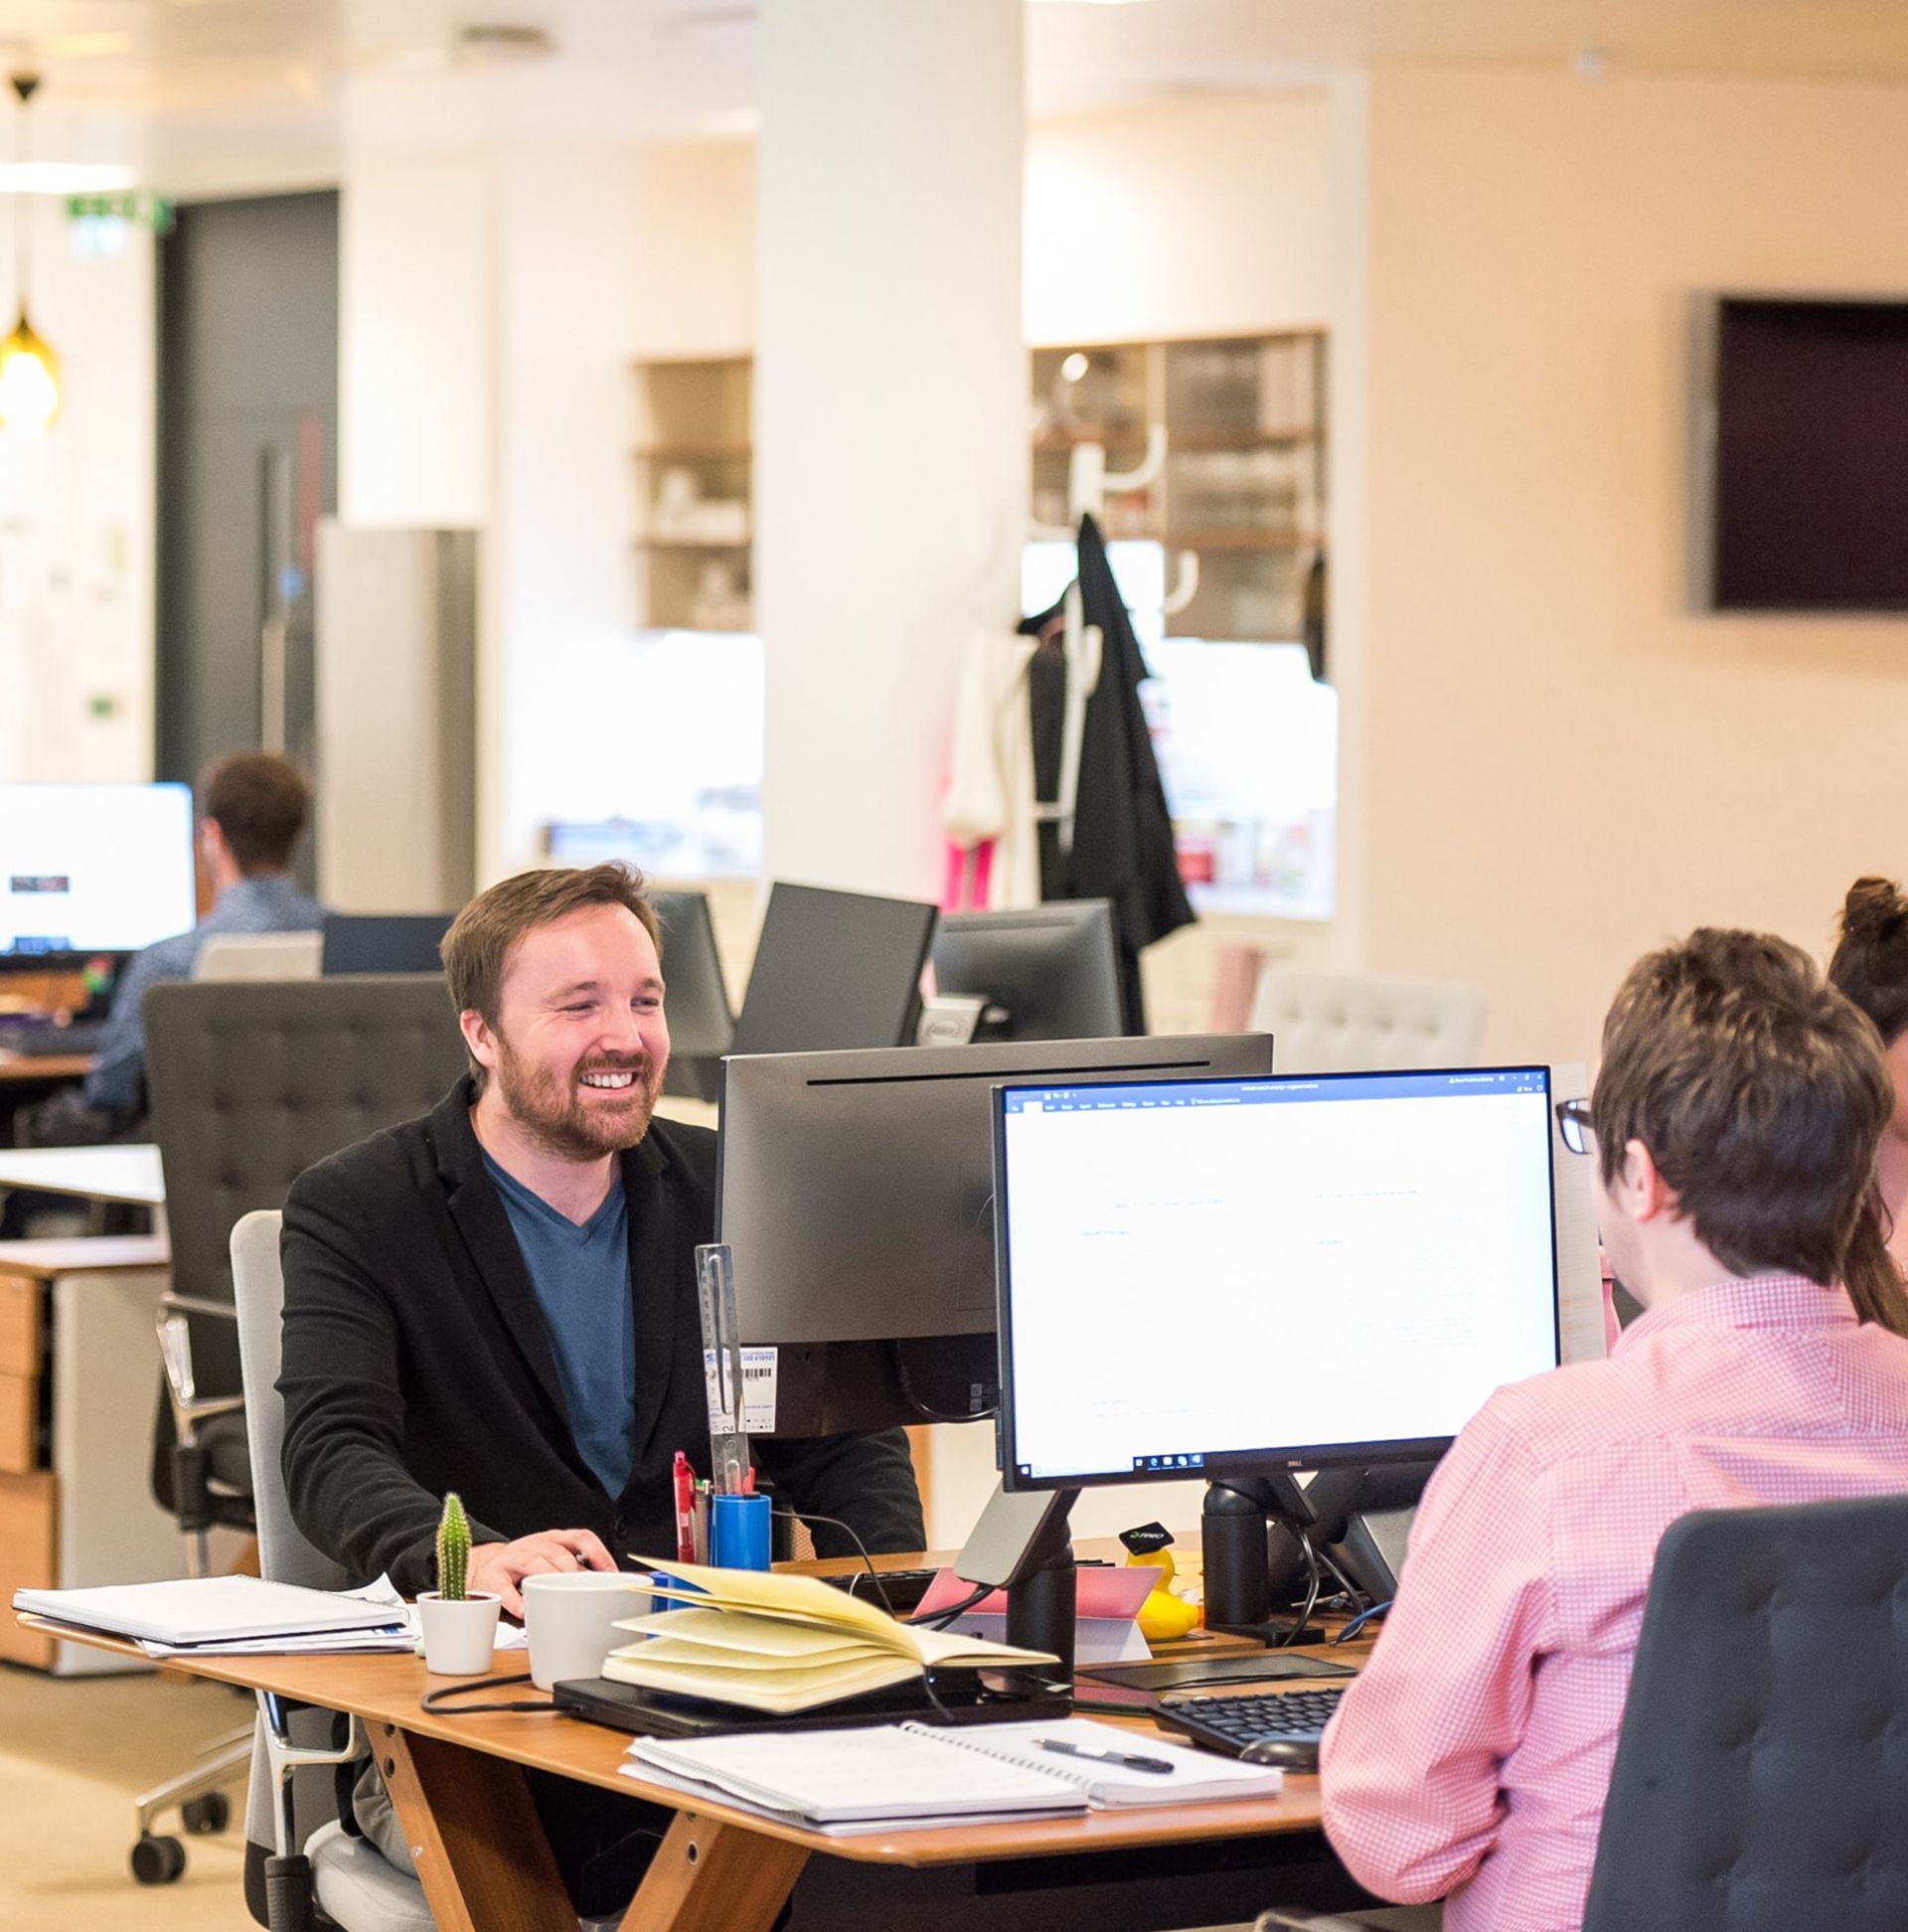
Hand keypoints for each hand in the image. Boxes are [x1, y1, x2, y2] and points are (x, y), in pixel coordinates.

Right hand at [467, 1529, 616, 1617]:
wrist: (484, 1566)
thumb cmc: (523, 1566)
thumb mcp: (550, 1559)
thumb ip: (572, 1567)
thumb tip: (602, 1585)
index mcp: (553, 1539)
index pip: (581, 1537)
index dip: (598, 1553)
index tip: (609, 1572)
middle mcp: (534, 1544)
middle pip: (558, 1553)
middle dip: (573, 1571)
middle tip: (584, 1589)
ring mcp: (513, 1558)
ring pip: (534, 1563)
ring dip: (548, 1579)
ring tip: (558, 1596)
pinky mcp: (493, 1576)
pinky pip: (504, 1587)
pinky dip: (515, 1600)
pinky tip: (525, 1610)